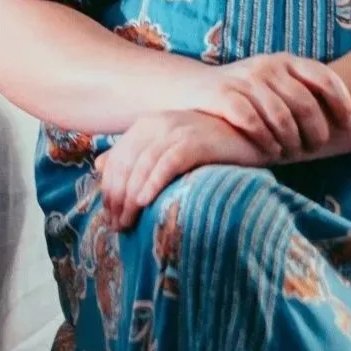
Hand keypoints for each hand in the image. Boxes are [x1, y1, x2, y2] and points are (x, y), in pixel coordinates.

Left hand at [95, 109, 267, 231]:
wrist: (251, 134)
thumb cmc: (208, 145)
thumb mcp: (168, 146)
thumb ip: (137, 153)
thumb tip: (99, 166)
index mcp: (147, 124)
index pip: (117, 159)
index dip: (108, 189)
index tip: (108, 217)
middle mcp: (158, 123)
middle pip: (126, 163)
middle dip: (116, 197)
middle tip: (116, 227)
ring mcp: (177, 129)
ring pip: (143, 164)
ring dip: (130, 196)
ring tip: (126, 223)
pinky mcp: (196, 140)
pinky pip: (168, 162)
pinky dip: (153, 181)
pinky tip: (144, 202)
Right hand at [198, 52, 350, 161]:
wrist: (194, 89)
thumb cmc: (246, 96)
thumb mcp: (276, 85)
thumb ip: (304, 94)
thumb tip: (348, 122)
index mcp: (286, 61)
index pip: (324, 77)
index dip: (341, 102)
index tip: (350, 126)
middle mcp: (267, 66)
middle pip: (305, 102)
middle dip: (315, 130)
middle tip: (315, 148)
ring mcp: (244, 79)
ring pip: (280, 114)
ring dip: (291, 140)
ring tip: (292, 153)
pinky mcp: (222, 94)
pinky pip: (251, 120)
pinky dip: (265, 139)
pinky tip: (270, 151)